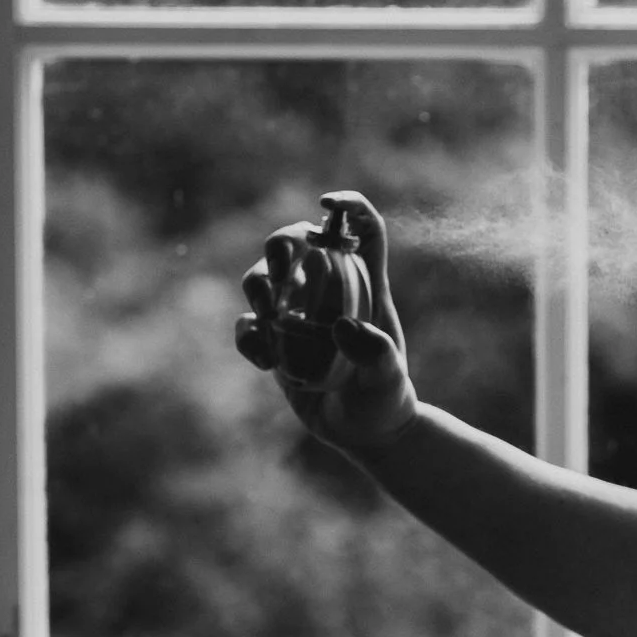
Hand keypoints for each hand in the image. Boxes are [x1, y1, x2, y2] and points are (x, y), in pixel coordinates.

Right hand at [235, 190, 420, 453]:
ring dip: (258, 286)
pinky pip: (248, 325)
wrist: (363, 433)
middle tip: (281, 272)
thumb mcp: (387, 378)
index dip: (348, 206)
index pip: (361, 230)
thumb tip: (343, 327)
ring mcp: (297, 313)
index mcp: (367, 285)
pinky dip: (248, 336)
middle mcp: (329, 291)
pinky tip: (267, 362)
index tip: (327, 204)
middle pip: (297, 240)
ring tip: (269, 317)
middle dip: (281, 244)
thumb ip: (375, 353)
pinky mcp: (275, 340)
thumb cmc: (384, 399)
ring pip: (265, 276)